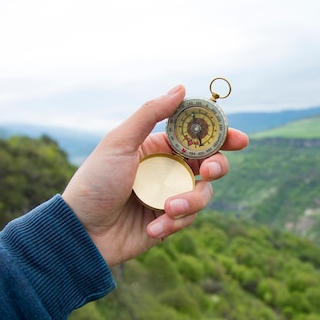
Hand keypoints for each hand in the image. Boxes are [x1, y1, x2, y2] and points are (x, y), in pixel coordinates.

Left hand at [62, 85, 248, 265]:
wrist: (81, 231)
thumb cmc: (95, 182)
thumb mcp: (119, 143)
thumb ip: (150, 114)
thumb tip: (180, 88)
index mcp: (158, 147)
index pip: (197, 137)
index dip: (221, 136)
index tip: (239, 139)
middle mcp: (168, 170)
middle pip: (210, 164)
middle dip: (216, 167)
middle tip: (209, 171)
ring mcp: (170, 196)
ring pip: (203, 195)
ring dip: (190, 202)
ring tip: (167, 209)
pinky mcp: (168, 222)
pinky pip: (187, 220)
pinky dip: (173, 224)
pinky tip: (151, 229)